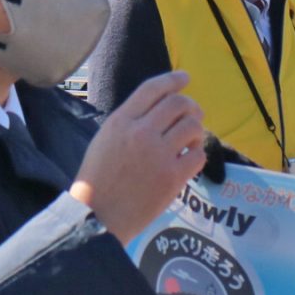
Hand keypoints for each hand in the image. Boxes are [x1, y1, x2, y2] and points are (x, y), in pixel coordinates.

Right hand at [73, 71, 205, 242]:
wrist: (96, 216)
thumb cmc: (97, 180)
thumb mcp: (104, 140)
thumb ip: (129, 122)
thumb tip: (159, 109)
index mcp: (120, 121)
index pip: (152, 89)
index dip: (173, 80)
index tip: (185, 78)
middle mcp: (140, 133)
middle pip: (178, 104)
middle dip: (191, 107)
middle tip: (193, 115)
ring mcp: (158, 155)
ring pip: (193, 127)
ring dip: (197, 130)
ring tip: (190, 140)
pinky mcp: (172, 178)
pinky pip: (198, 155)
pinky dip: (197, 154)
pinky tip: (189, 160)